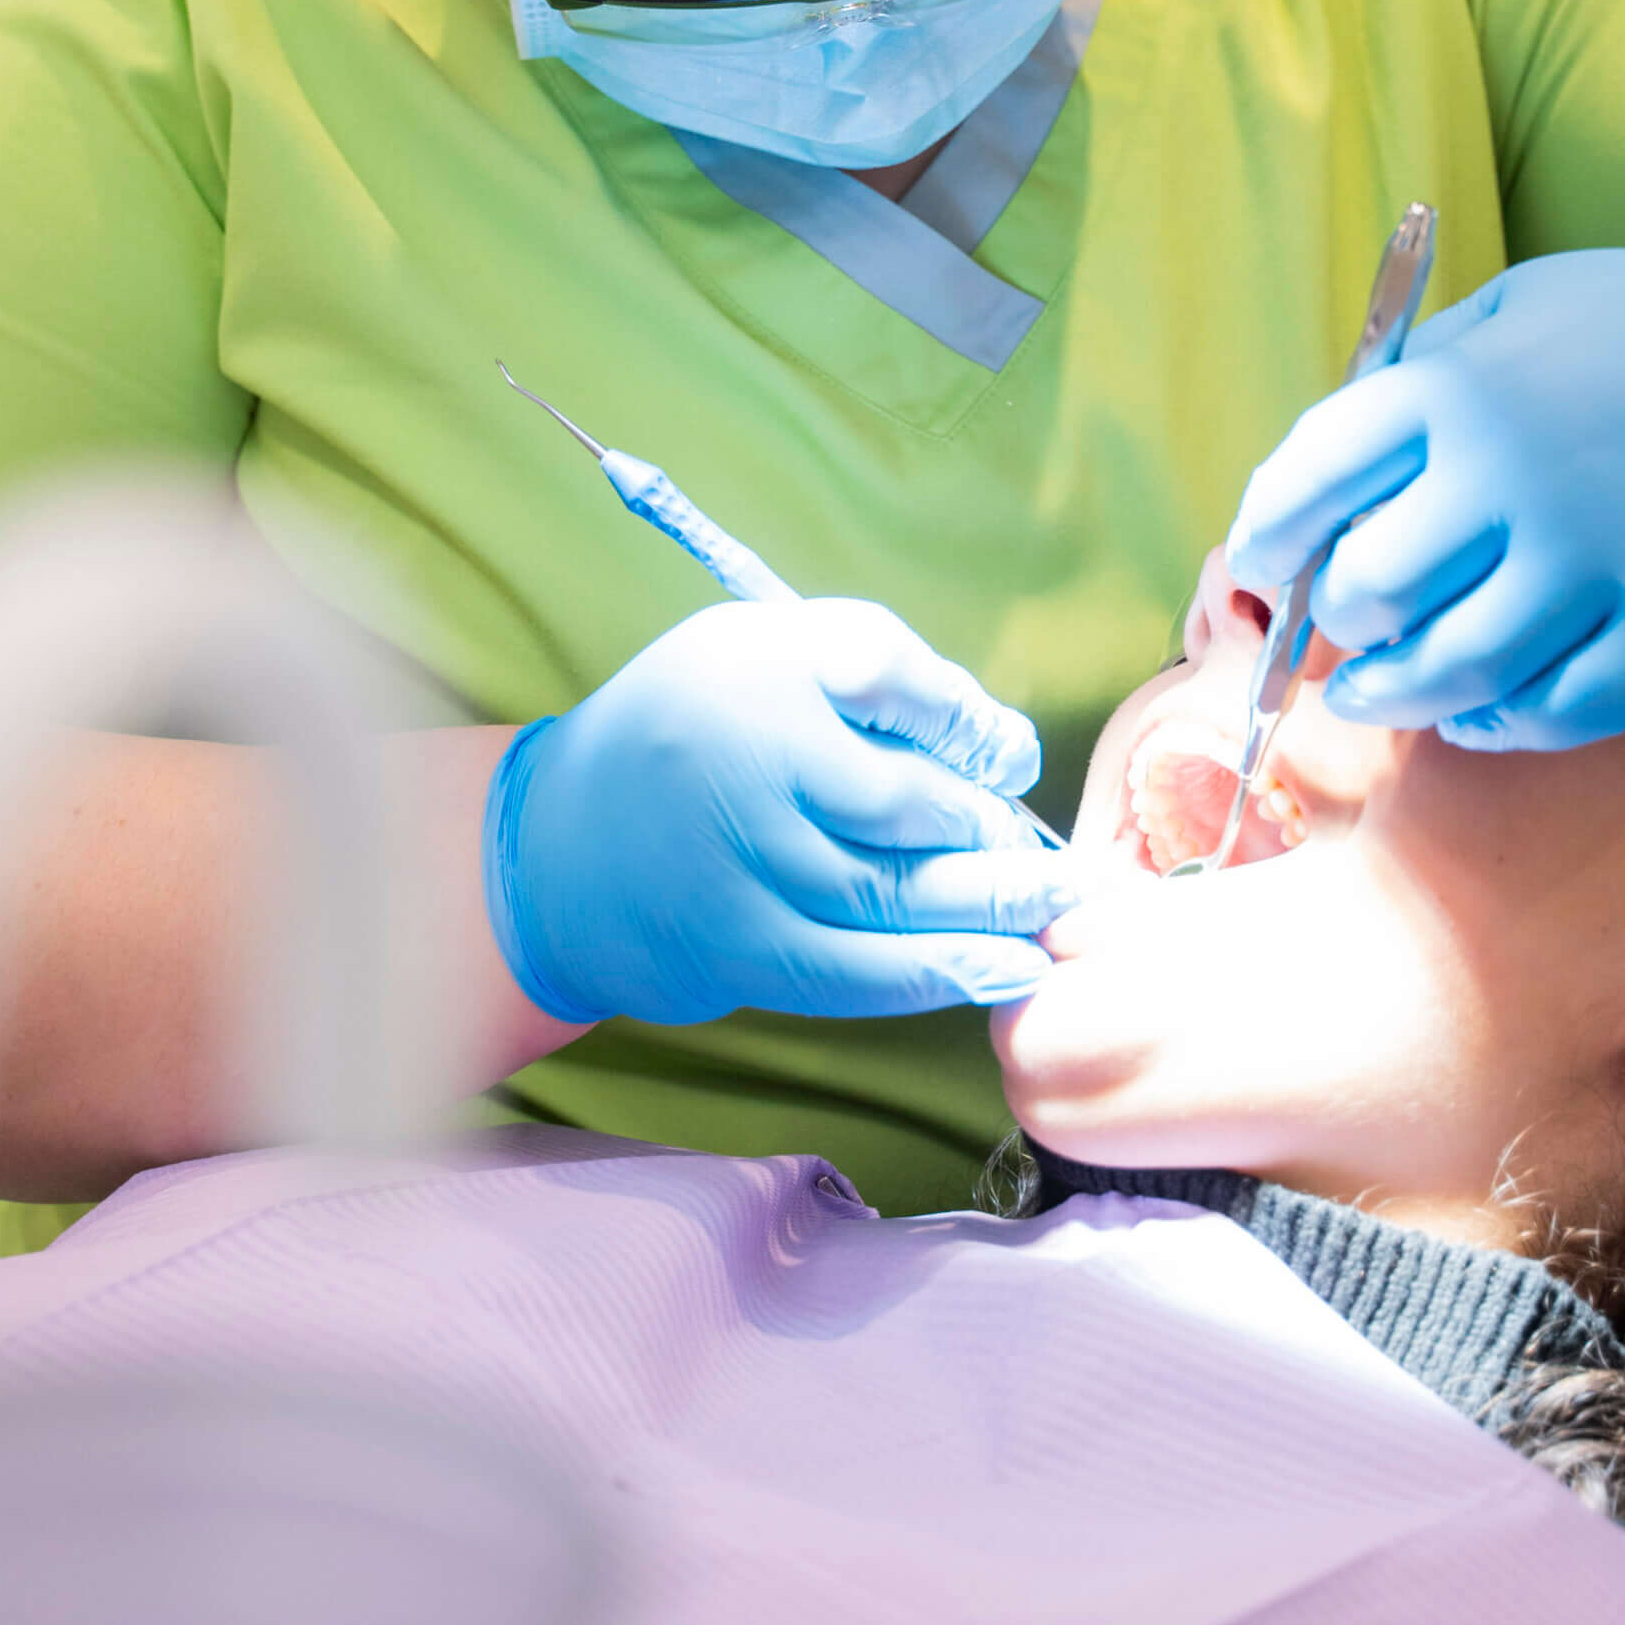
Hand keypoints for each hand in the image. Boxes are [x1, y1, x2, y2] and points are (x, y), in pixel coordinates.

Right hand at [480, 598, 1075, 1024]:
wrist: (559, 843)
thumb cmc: (694, 729)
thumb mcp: (758, 651)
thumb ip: (871, 669)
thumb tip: (998, 746)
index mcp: (753, 663)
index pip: (887, 671)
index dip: (968, 720)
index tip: (1011, 754)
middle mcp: (744, 757)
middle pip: (904, 798)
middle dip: (995, 829)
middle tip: (1065, 857)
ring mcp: (739, 862)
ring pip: (891, 892)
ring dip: (993, 907)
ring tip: (1064, 910)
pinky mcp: (735, 946)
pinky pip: (854, 968)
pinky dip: (938, 973)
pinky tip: (1006, 969)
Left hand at [1223, 250, 1624, 747]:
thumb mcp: (1503, 315)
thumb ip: (1410, 392)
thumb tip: (1316, 492)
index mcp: (1453, 391)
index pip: (1309, 482)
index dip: (1266, 537)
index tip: (1259, 563)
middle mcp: (1511, 478)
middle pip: (1370, 592)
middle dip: (1334, 622)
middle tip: (1340, 625)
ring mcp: (1595, 558)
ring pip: (1452, 673)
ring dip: (1395, 696)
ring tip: (1375, 693)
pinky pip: (1559, 710)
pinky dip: (1502, 726)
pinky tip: (1479, 711)